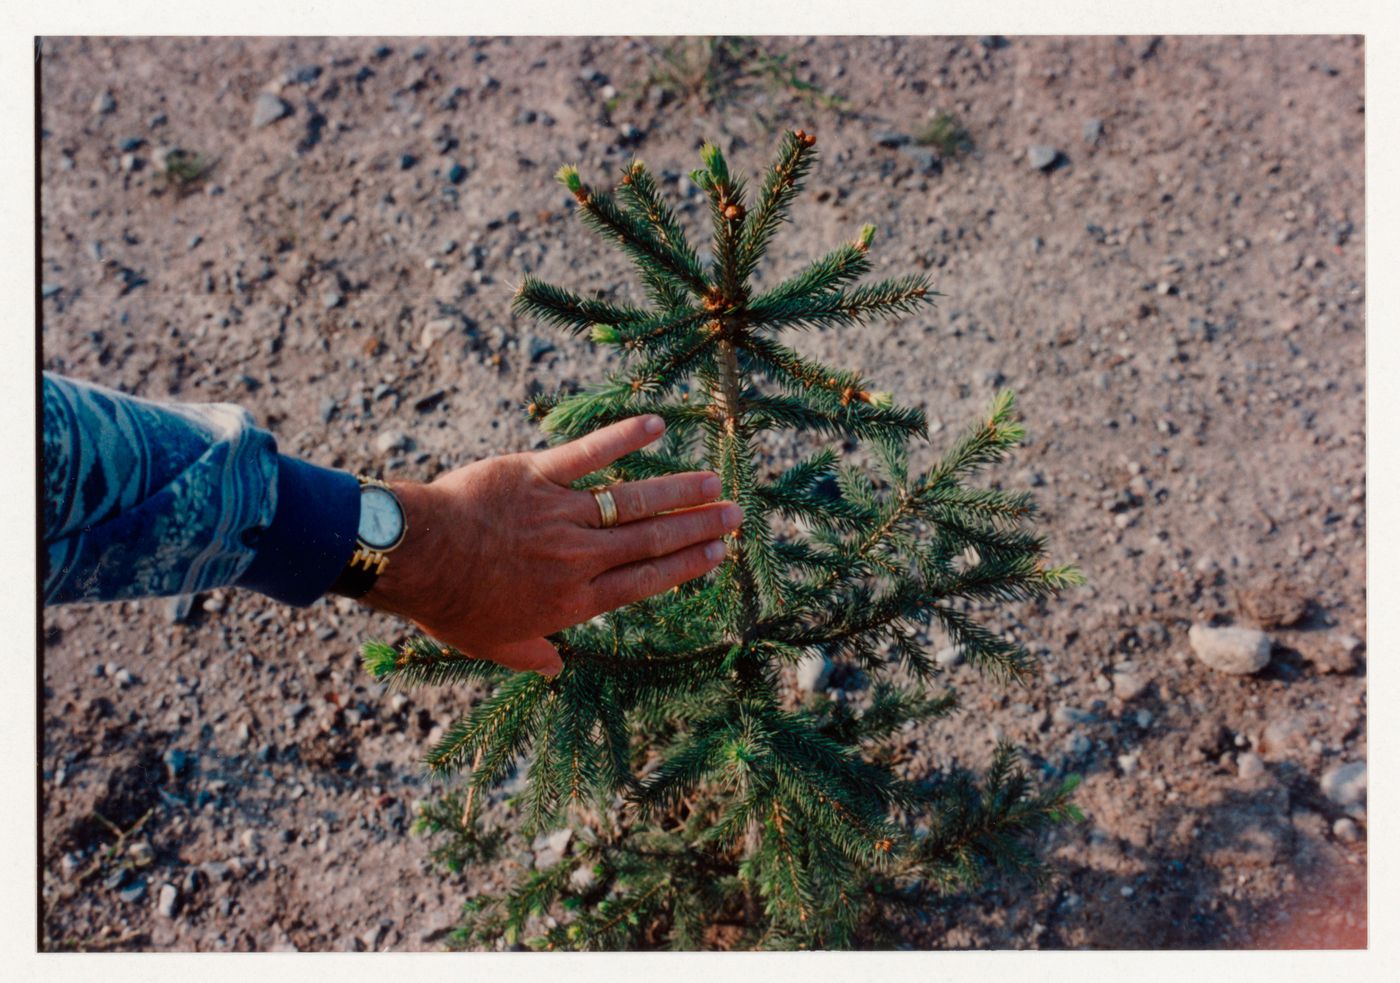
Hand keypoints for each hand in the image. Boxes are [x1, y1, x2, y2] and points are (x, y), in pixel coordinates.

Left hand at [361, 415, 740, 675]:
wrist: (415, 557)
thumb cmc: (450, 604)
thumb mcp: (492, 644)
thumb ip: (531, 655)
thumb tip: (554, 669)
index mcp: (573, 600)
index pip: (645, 581)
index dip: (686, 566)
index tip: (718, 554)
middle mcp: (578, 557)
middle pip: (652, 539)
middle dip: (699, 526)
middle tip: (735, 514)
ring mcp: (560, 514)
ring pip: (632, 500)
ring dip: (678, 489)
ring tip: (713, 481)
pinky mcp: (537, 474)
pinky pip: (587, 453)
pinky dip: (623, 437)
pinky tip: (655, 424)